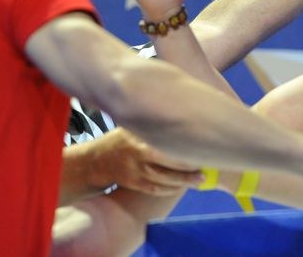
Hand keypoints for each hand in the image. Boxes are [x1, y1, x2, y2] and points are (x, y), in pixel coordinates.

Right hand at [75, 127, 203, 195]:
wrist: (95, 160)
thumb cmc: (121, 139)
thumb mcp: (132, 125)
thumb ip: (151, 123)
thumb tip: (181, 114)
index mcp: (139, 134)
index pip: (166, 139)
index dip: (185, 144)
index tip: (202, 144)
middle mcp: (137, 152)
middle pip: (168, 161)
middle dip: (189, 165)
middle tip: (207, 165)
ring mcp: (134, 170)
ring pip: (164, 178)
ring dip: (184, 180)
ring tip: (200, 179)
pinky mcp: (133, 183)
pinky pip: (156, 189)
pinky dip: (170, 189)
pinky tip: (182, 186)